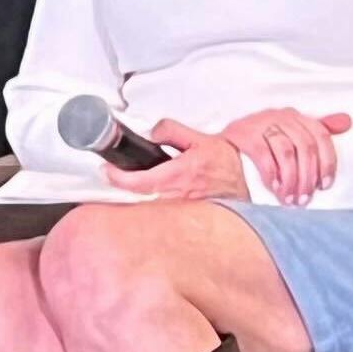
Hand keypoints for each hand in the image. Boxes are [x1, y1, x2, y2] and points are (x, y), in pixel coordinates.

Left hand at [117, 120, 251, 202]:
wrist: (246, 189)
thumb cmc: (226, 168)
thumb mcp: (202, 139)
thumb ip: (172, 131)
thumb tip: (152, 133)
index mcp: (179, 176)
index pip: (139, 181)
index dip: (118, 177)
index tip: (107, 170)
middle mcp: (175, 197)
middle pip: (136, 197)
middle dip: (122, 186)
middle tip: (113, 174)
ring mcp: (177, 212)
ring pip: (144, 207)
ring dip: (133, 195)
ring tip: (129, 181)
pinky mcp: (180, 219)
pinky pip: (156, 213)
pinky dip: (146, 204)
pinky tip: (145, 195)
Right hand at [216, 107, 352, 206]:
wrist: (221, 147)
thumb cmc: (262, 141)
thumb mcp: (291, 131)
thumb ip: (319, 128)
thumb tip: (347, 121)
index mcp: (296, 116)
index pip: (320, 136)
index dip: (327, 162)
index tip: (325, 185)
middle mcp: (280, 116)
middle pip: (305, 147)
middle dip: (307, 177)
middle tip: (304, 199)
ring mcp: (261, 123)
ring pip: (286, 152)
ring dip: (291, 179)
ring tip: (290, 199)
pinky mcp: (244, 134)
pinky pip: (263, 156)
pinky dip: (271, 174)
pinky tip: (274, 188)